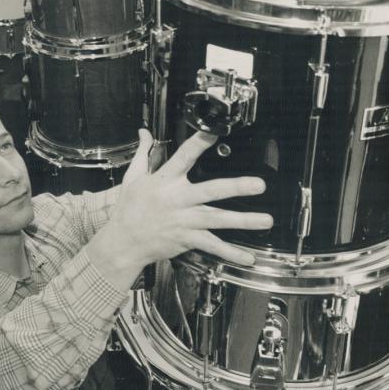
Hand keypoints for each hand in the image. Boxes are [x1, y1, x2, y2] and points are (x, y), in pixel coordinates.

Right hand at [88, 129, 272, 290]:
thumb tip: (144, 133)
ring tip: (266, 220)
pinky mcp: (187, 239)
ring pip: (218, 220)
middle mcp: (178, 200)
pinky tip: (248, 257)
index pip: (184, 157)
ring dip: (244, 220)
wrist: (122, 241)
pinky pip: (212, 246)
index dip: (199, 143)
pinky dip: (230, 252)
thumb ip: (143, 154)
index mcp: (165, 180)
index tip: (215, 132)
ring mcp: (185, 221)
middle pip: (211, 191)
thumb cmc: (129, 209)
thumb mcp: (133, 178)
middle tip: (259, 184)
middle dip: (236, 187)